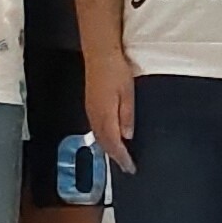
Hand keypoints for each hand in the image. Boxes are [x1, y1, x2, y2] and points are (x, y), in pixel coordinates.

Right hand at [86, 54, 136, 174]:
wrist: (100, 55)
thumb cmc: (115, 71)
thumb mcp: (127, 93)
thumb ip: (127, 116)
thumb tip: (127, 135)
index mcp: (105, 116)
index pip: (114, 144)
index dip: (122, 158)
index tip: (130, 167)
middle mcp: (95, 116)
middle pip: (104, 143)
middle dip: (115, 157)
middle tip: (126, 166)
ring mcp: (91, 111)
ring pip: (99, 137)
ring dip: (108, 149)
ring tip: (118, 157)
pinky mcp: (90, 105)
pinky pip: (96, 128)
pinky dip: (103, 139)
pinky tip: (109, 138)